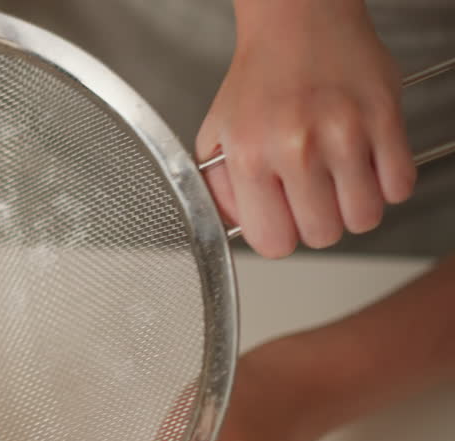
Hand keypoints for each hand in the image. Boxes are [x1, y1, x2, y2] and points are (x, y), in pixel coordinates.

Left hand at [197, 0, 415, 256]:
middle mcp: (296, 148)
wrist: (298, 20)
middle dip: (319, 223)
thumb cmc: (259, 78)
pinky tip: (366, 163)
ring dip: (354, 207)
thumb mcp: (217, 135)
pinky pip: (399, 186)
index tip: (284, 221)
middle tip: (313, 196)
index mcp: (251, 156)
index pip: (274, 242)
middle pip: (323, 235)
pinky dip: (386, 184)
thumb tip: (240, 230)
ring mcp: (345, 134)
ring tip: (339, 180)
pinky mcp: (384, 119)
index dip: (282, 237)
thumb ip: (223, 190)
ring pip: (364, 218)